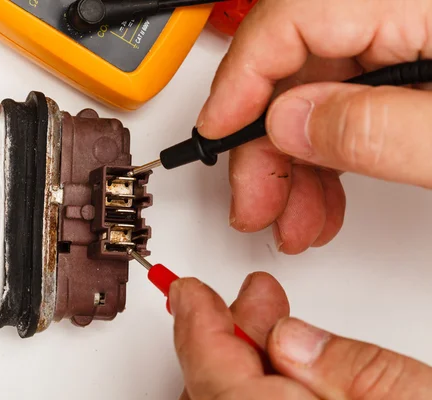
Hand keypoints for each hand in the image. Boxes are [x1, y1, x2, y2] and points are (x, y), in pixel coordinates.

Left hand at [170, 274, 431, 398]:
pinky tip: (283, 382)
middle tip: (252, 304)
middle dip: (226, 342)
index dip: (199, 327)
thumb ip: (353, 370)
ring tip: (274, 336)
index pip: (216, 379)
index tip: (190, 293)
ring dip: (242, 373)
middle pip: (213, 399)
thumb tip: (290, 339)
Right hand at [198, 0, 431, 253]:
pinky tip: (320, 196)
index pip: (288, 20)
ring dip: (293, 162)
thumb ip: (375, 128)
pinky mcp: (406, 62)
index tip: (215, 134)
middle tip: (256, 203)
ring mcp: (403, 34)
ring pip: (313, 91)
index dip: (238, 82)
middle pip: (293, 64)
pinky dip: (326, 154)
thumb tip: (288, 124)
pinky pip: (345, 102)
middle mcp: (401, 9)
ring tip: (293, 219)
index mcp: (412, 1)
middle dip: (265, 145)